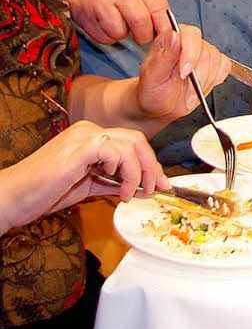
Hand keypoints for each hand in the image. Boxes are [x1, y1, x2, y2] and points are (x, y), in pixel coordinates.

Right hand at [0, 121, 168, 233]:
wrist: (11, 198)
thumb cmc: (42, 193)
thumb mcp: (86, 186)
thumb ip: (111, 182)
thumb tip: (139, 187)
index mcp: (90, 137)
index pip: (131, 143)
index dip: (150, 164)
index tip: (160, 185)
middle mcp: (89, 130)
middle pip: (137, 140)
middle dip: (152, 166)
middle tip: (155, 189)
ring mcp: (84, 135)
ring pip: (132, 144)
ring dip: (140, 173)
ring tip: (132, 194)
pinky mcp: (80, 146)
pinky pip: (117, 152)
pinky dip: (126, 171)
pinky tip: (117, 188)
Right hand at [61, 0, 170, 44]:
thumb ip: (150, 0)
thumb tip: (166, 28)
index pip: (159, 6)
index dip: (164, 26)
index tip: (167, 35)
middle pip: (141, 23)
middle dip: (143, 35)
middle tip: (141, 34)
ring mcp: (98, 1)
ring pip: (119, 33)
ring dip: (121, 34)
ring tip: (116, 20)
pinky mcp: (82, 14)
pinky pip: (102, 37)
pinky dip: (105, 35)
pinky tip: (102, 21)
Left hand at [136, 26, 231, 121]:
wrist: (161, 106)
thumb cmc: (153, 91)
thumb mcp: (152, 77)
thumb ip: (164, 56)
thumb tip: (174, 36)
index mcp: (170, 39)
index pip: (189, 34)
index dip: (190, 54)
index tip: (184, 73)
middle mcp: (188, 42)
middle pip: (205, 50)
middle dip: (199, 75)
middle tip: (188, 91)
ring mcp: (203, 52)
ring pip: (216, 60)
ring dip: (205, 81)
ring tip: (190, 94)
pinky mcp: (214, 63)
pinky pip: (224, 67)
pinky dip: (214, 80)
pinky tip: (201, 87)